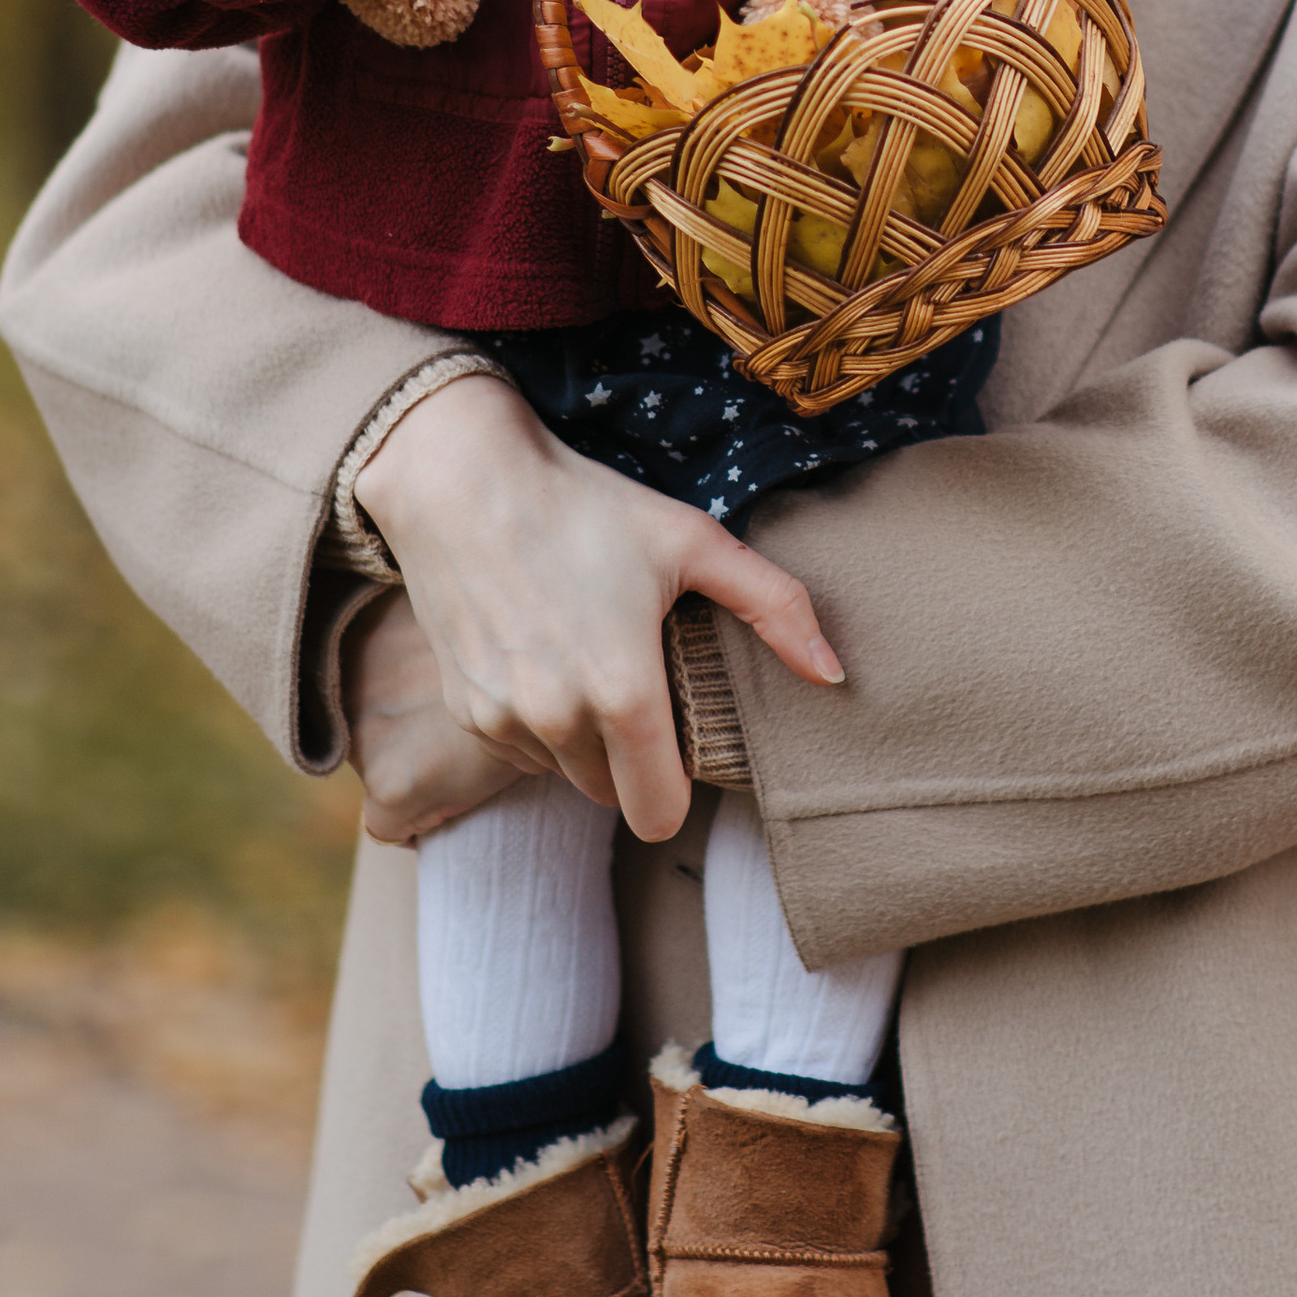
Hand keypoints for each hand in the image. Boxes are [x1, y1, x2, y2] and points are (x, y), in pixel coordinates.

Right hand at [352, 370, 843, 841]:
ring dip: (584, 741)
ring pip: (565, 773)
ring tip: (589, 657)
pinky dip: (538, 723)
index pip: (660, 816)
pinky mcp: (465, 712)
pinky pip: (520, 749)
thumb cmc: (587, 507)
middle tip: (638, 682)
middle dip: (633, 760)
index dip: (680, 784)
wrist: (462, 480)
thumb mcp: (693, 541)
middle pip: (613, 797)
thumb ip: (774, 607)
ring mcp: (504, 721)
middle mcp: (559, 722)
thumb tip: (834, 674)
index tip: (682, 734)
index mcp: (624, 694)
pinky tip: (545, 654)